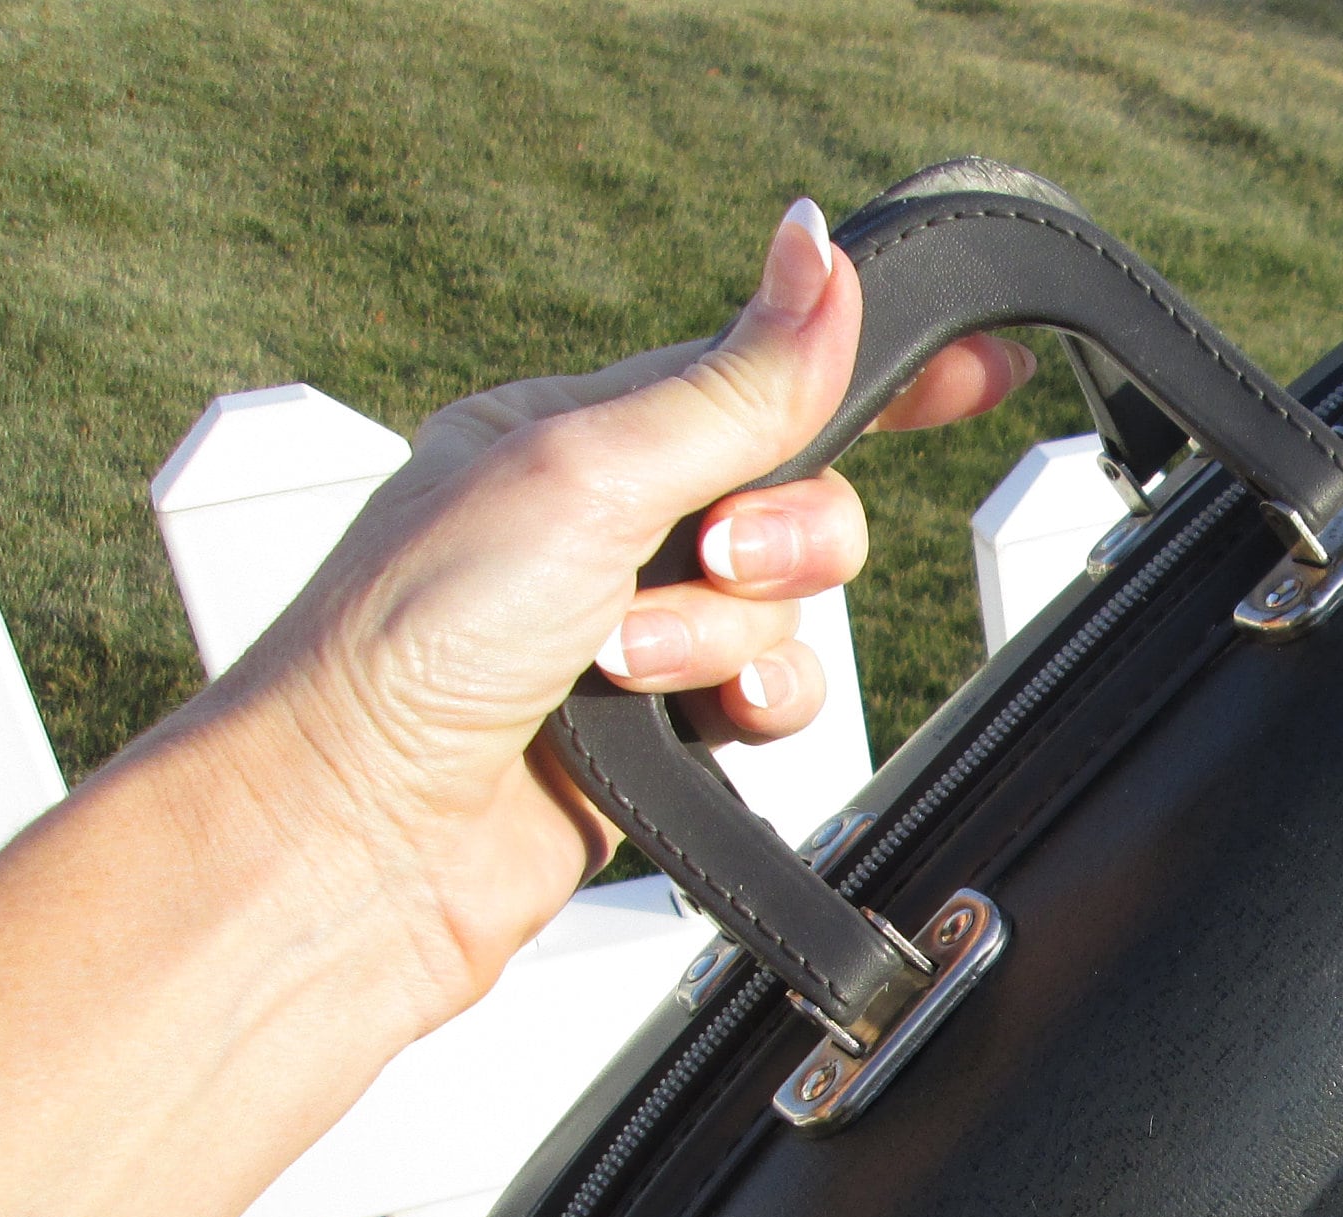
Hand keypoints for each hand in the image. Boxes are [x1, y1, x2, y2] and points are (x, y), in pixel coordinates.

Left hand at [171, 196, 1031, 1038]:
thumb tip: (818, 254)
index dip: (872, 372)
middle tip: (715, 560)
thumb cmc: (411, 645)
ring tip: (634, 666)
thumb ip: (734, 383)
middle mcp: (607, 530)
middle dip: (781, 538)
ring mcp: (634, 634)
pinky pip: (776, 703)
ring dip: (734, 642)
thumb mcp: (588, 473)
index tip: (979, 372)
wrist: (362, 836)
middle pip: (799, 500)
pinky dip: (749, 711)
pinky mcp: (659, 734)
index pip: (757, 375)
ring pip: (793, 612)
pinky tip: (690, 726)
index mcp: (575, 434)